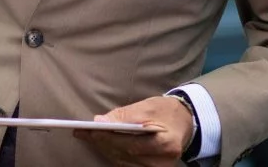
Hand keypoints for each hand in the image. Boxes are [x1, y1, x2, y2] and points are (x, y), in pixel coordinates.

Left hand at [72, 96, 194, 166]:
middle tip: (83, 132)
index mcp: (166, 143)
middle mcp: (163, 161)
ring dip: (105, 149)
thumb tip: (99, 121)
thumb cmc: (165, 111)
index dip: (109, 138)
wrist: (184, 121)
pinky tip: (103, 144)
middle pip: (126, 155)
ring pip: (124, 162)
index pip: (132, 144)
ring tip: (89, 137)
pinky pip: (128, 164)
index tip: (90, 131)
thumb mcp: (146, 107)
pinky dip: (114, 154)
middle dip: (102, 143)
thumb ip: (123, 116)